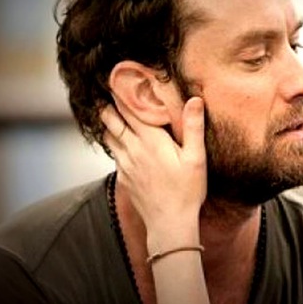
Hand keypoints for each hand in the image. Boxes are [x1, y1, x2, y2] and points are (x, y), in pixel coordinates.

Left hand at [101, 95, 206, 250]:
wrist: (169, 224)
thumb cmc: (187, 191)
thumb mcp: (196, 158)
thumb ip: (193, 127)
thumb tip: (195, 100)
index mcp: (151, 141)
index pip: (129, 110)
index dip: (121, 93)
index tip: (117, 79)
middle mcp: (133, 149)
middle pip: (111, 120)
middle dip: (108, 104)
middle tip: (105, 90)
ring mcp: (125, 164)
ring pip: (108, 136)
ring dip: (107, 122)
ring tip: (106, 110)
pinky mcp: (124, 177)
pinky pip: (114, 153)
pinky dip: (113, 141)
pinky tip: (118, 140)